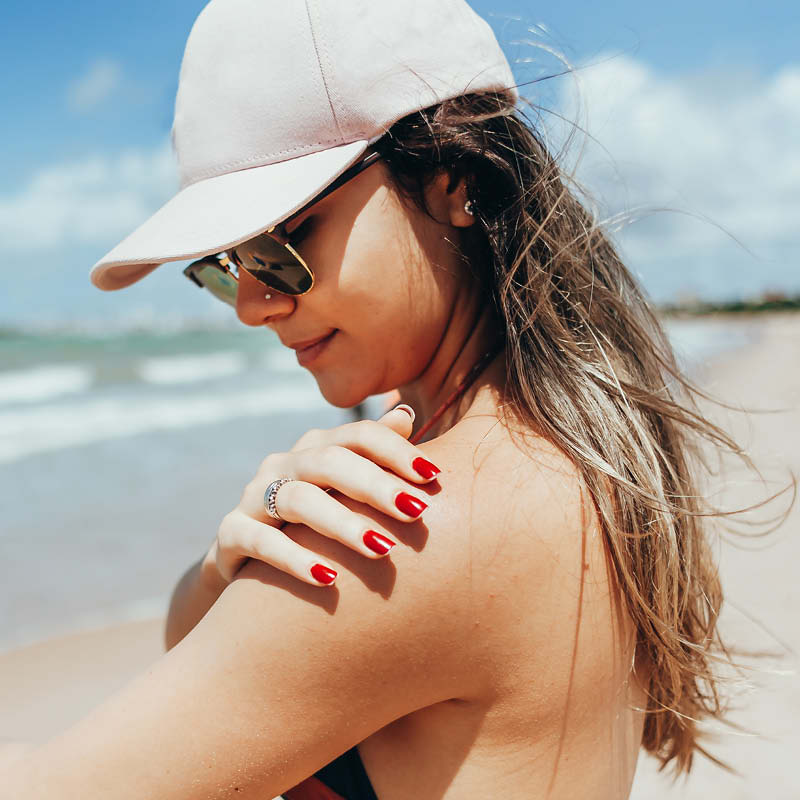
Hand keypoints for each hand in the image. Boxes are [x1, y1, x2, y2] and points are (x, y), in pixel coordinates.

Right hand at [200, 404, 440, 586]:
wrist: (246, 562)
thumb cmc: (313, 522)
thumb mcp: (342, 488)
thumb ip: (373, 455)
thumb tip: (406, 413)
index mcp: (317, 448)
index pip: (357, 435)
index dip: (396, 451)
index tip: (434, 476)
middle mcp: (284, 464)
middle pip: (329, 461)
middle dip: (375, 485)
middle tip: (415, 511)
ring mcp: (254, 497)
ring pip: (297, 500)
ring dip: (341, 523)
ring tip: (381, 550)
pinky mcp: (231, 535)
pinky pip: (259, 542)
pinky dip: (294, 559)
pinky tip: (328, 578)